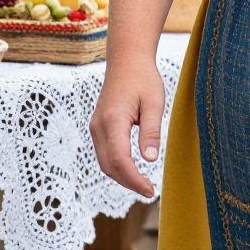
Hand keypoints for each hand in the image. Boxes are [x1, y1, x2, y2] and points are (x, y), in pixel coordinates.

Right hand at [90, 58, 164, 196]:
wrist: (127, 60)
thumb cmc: (143, 78)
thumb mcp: (154, 102)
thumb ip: (151, 131)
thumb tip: (150, 160)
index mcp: (113, 119)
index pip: (120, 160)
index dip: (134, 180)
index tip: (150, 190)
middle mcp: (99, 126)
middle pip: (109, 166)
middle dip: (128, 182)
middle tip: (149, 190)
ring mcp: (95, 127)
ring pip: (104, 162)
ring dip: (122, 176)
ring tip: (143, 182)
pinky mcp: (98, 127)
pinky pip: (104, 153)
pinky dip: (117, 165)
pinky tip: (133, 168)